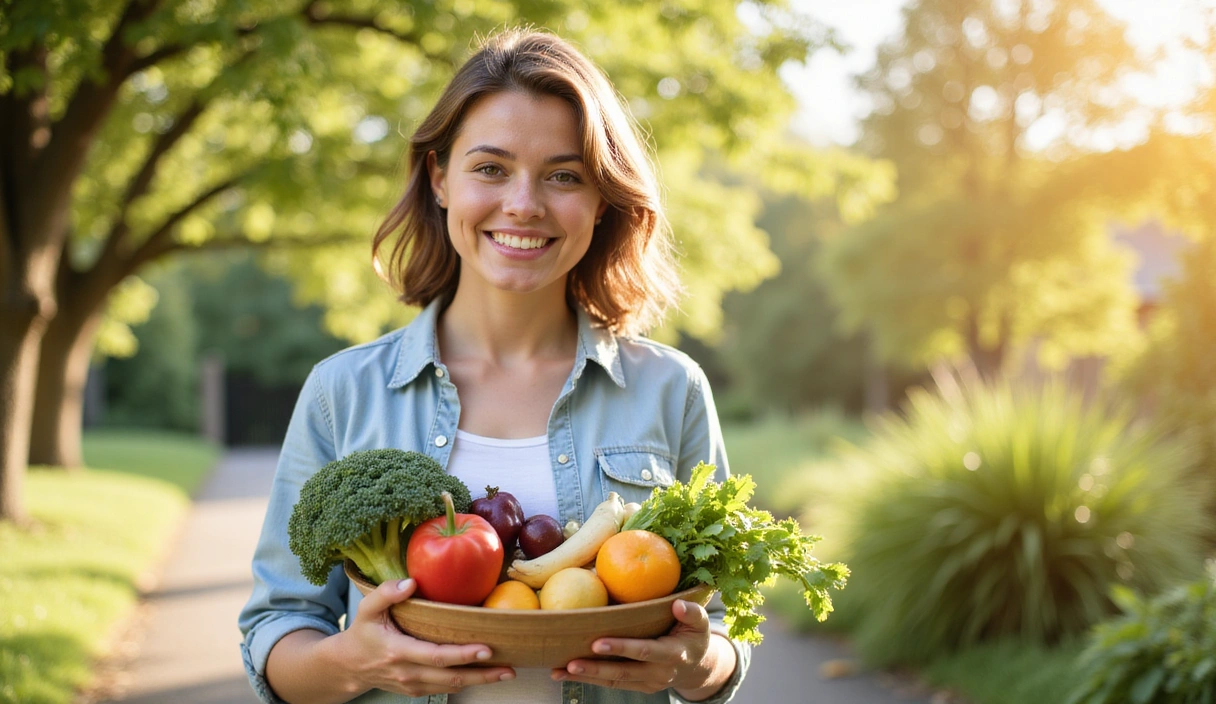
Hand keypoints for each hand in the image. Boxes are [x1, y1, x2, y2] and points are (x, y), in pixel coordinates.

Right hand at [335, 578, 515, 697]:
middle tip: (509, 668)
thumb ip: (385, 593)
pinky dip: (467, 682)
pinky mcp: (417, 690)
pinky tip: (485, 674)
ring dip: (480, 681)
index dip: (462, 655)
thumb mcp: (366, 609)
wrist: (349, 666)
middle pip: (451, 678)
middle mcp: (408, 673)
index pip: (436, 656)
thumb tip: (411, 582)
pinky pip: (446, 689)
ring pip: (452, 687)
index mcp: (398, 651)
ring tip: (506, 672)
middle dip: (482, 674)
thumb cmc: (362, 633)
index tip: (486, 649)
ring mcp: (413, 685)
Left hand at [551, 599, 725, 695]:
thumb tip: (677, 604)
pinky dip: (588, 679)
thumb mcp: (700, 623)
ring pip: (613, 681)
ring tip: (559, 671)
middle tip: (570, 661)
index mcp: (673, 655)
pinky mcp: (638, 687)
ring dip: (585, 677)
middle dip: (595, 668)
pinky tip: (567, 672)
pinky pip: (611, 684)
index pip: (644, 651)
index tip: (598, 642)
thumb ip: (692, 612)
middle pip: (623, 672)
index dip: (622, 648)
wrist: (697, 667)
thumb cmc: (694, 637)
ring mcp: (647, 683)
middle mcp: (658, 673)